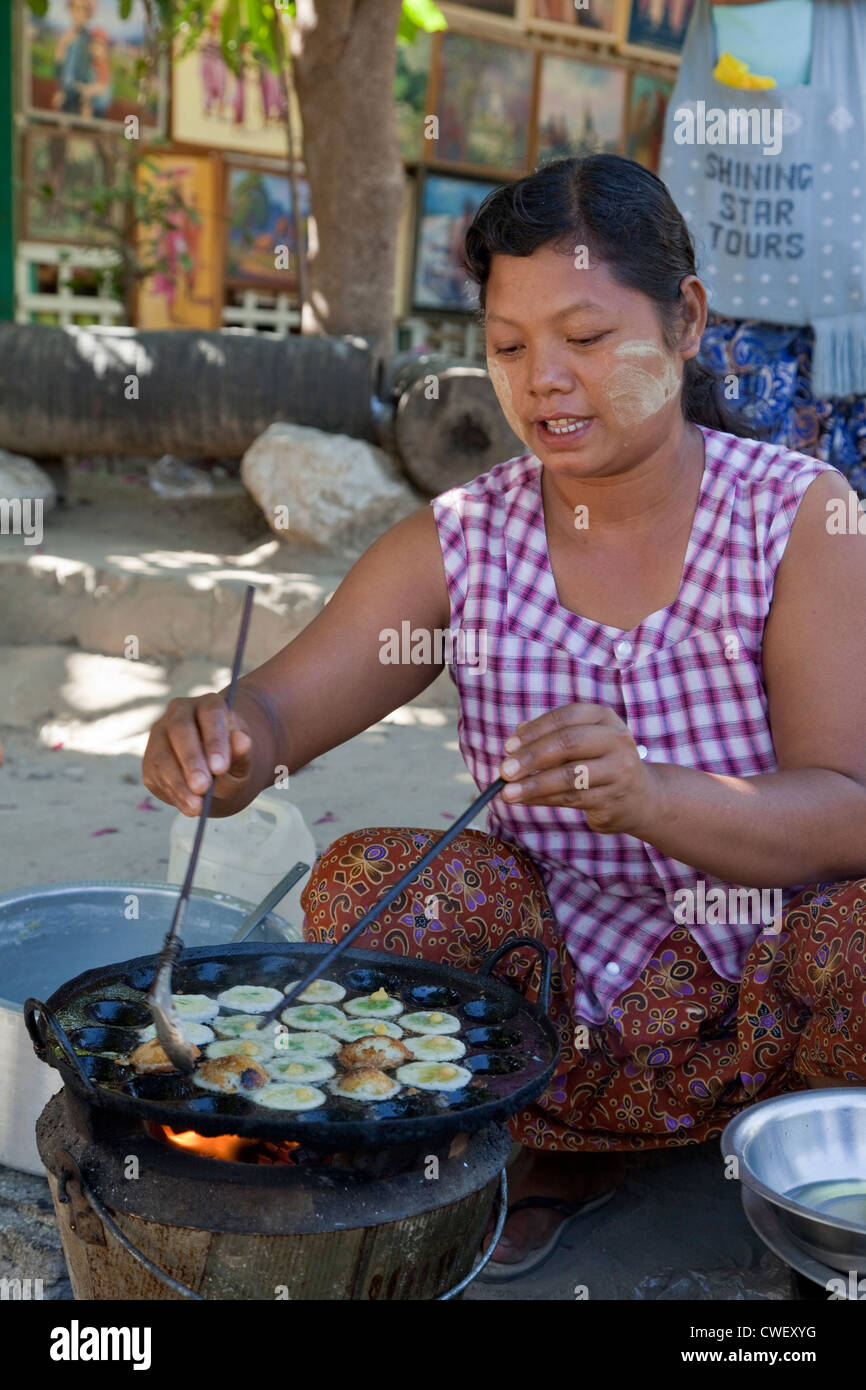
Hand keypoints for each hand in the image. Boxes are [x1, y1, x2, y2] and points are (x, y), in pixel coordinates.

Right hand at [143, 693, 253, 816]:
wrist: (215, 770)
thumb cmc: (231, 760)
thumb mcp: (243, 760)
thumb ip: (243, 753)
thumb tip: (242, 741)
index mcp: (209, 705)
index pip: (210, 714)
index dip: (214, 740)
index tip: (220, 768)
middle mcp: (180, 713)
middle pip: (179, 729)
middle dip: (190, 761)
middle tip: (202, 787)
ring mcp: (160, 734)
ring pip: (163, 755)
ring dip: (179, 783)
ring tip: (197, 806)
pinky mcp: (150, 758)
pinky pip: (155, 775)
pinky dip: (172, 793)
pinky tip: (188, 806)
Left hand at [498, 702, 658, 834]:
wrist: (641, 797)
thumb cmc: (599, 763)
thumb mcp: (580, 742)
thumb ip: (549, 737)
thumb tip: (513, 743)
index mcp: (604, 718)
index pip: (565, 717)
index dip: (534, 731)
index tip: (508, 747)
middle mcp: (616, 739)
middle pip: (568, 743)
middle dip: (532, 757)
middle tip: (504, 771)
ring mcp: (619, 769)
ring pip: (569, 776)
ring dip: (533, 785)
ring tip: (508, 793)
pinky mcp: (614, 798)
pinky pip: (572, 799)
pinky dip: (544, 800)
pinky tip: (525, 801)